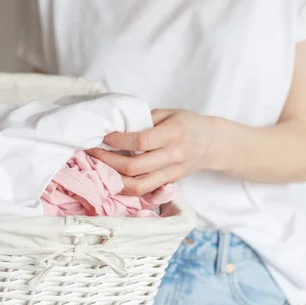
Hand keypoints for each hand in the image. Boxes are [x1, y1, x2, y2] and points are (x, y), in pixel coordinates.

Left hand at [87, 109, 217, 194]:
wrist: (213, 144)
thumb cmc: (187, 124)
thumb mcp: (168, 113)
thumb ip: (143, 120)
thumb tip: (114, 127)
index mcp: (173, 134)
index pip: (140, 141)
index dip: (117, 140)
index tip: (103, 136)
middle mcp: (173, 156)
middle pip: (134, 166)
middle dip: (107, 160)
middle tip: (92, 151)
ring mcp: (171, 173)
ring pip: (137, 185)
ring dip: (113, 178)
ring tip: (98, 167)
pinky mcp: (168, 184)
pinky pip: (142, 190)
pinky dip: (124, 186)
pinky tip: (111, 177)